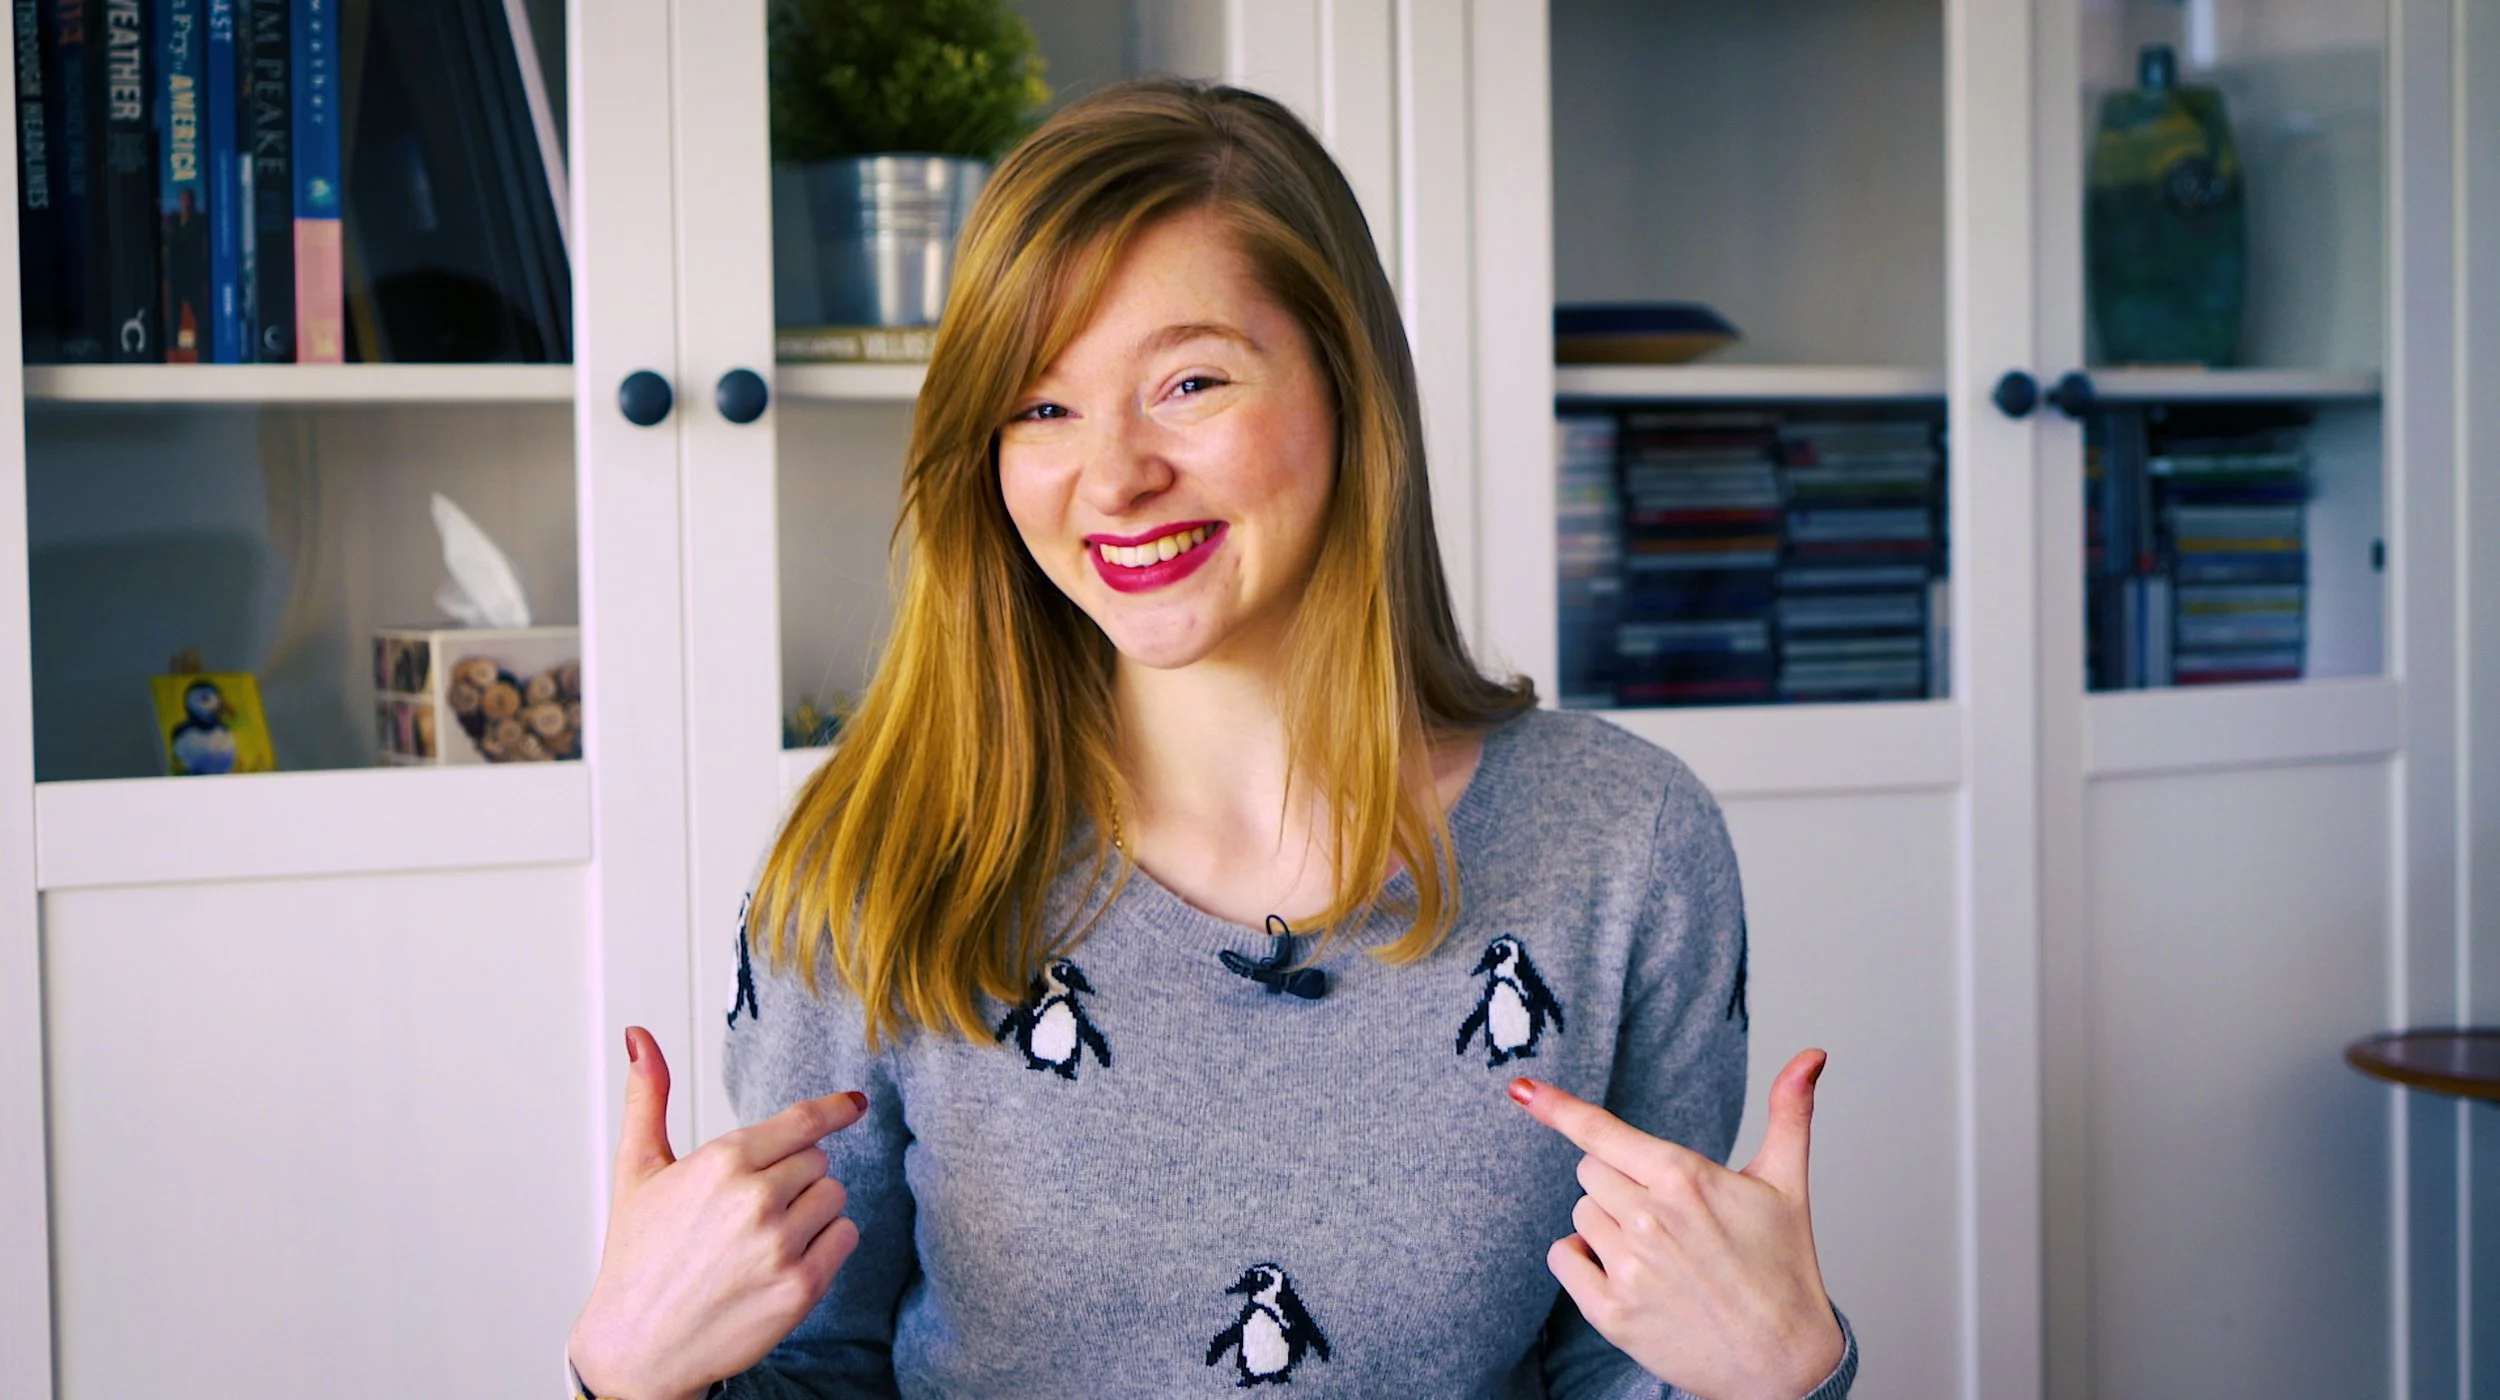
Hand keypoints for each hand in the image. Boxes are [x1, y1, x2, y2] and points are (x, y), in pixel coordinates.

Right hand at [568, 1027, 867, 1399]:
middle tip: (749, 1210)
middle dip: (793, 1178)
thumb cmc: (638, 1257)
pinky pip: (845, 1238)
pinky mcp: (801, 1286)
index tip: (855, 1104)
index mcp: (721, 1162)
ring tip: (761, 1239)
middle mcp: (755, 1199)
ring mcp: (780, 1244)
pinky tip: (781, 1262)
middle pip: (818, 1160)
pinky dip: (824, 1247)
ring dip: (810, 1212)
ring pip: (835, 1198)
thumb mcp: (637, 1170)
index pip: (803, 1121)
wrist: (637, 1348)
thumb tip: (639, 1036)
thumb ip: (648, 1097)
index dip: (835, 1109)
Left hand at [1510, 1049, 1843, 1399]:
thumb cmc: (1786, 1269)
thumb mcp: (1788, 1184)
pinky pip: (1564, 1258)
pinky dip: (1583, 1260)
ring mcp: (1627, 1268)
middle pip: (1590, 1171)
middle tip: (1669, 1215)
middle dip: (1621, 1182)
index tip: (1521, 1089)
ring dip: (1606, 1223)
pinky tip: (1628, 1273)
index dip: (1557, 1107)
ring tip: (1660, 1250)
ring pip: (1580, 1214)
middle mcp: (1648, 1220)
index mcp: (1684, 1179)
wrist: (1786, 1364)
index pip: (1602, 1132)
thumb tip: (1811, 1054)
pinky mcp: (1611, 1312)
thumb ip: (1790, 1112)